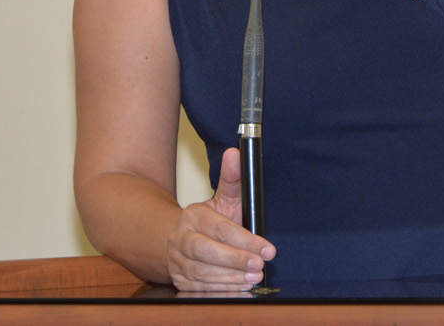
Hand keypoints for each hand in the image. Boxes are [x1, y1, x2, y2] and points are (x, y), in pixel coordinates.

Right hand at [165, 147, 275, 290]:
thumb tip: (236, 153)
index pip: (220, 228)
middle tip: (259, 266)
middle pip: (207, 251)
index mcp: (194, 216)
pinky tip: (239, 289)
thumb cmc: (208, 221)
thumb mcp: (222, 199)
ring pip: (202, 272)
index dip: (245, 240)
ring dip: (230, 278)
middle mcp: (182, 238)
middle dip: (236, 260)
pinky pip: (200, 289)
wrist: (176, 240)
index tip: (267, 249)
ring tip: (253, 278)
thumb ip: (232, 179)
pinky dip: (221, 290)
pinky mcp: (180, 280)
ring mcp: (178, 261)